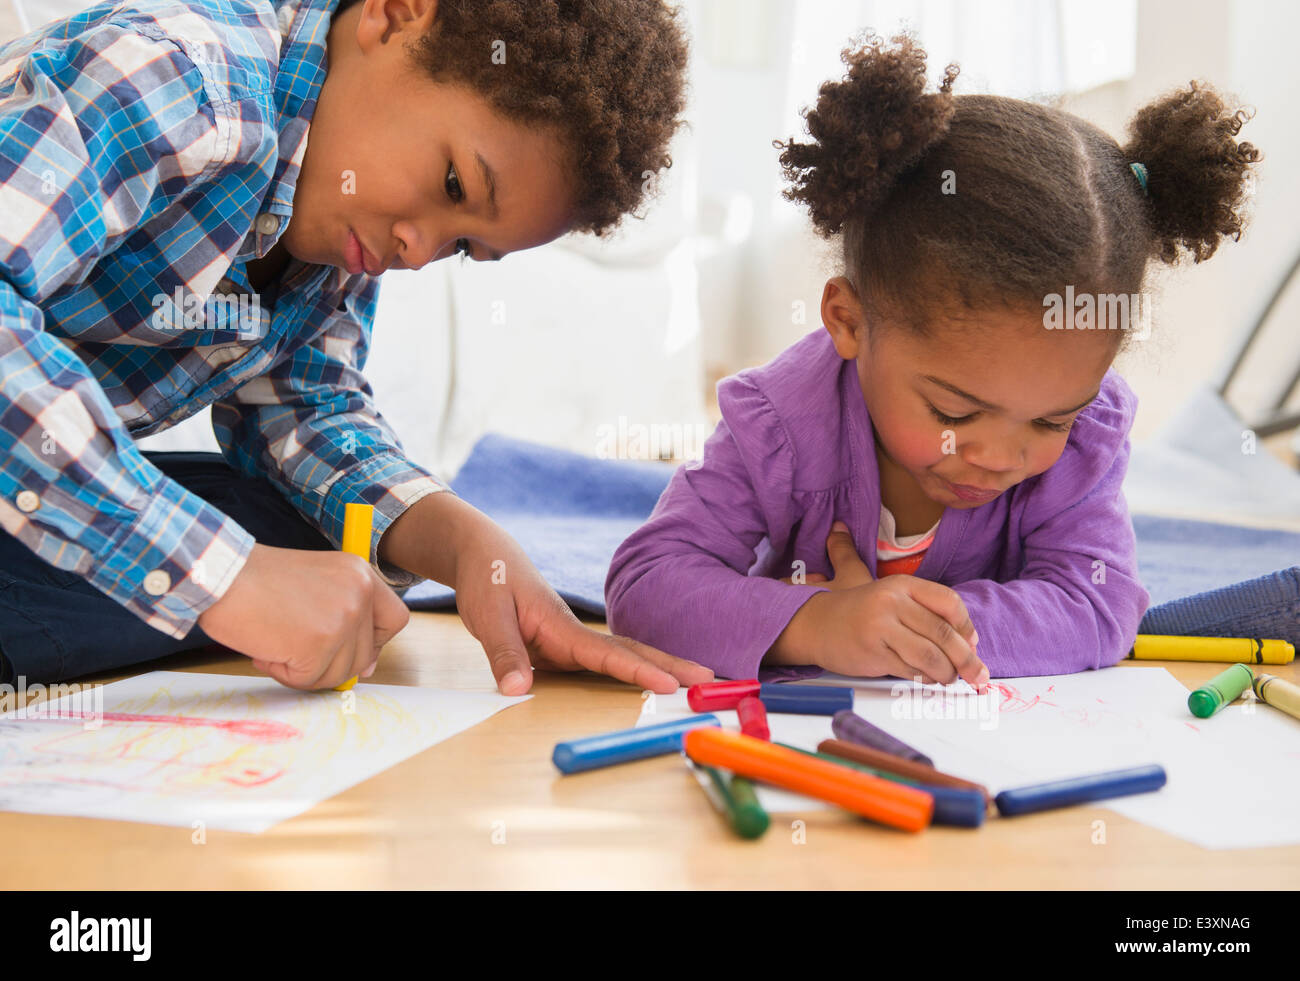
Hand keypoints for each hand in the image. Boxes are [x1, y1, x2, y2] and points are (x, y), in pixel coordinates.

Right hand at [198, 543, 409, 689]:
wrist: (221, 573)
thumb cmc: (258, 580)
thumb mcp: (316, 583)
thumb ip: (344, 615)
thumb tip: (367, 668)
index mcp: (361, 575)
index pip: (395, 619)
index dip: (376, 643)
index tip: (354, 653)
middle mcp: (359, 594)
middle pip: (364, 656)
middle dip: (329, 662)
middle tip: (293, 646)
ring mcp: (343, 620)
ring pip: (337, 674)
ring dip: (303, 669)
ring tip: (274, 643)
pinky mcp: (319, 644)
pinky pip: (308, 681)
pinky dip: (283, 673)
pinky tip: (266, 649)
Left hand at [380, 493, 714, 695]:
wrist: (484, 553)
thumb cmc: (487, 579)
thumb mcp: (488, 616)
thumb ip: (504, 654)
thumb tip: (517, 691)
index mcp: (561, 626)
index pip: (608, 653)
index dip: (639, 672)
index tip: (671, 686)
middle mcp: (575, 634)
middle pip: (630, 652)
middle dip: (670, 666)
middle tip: (710, 680)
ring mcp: (571, 640)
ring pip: (621, 656)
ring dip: (657, 668)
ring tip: (692, 682)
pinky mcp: (562, 647)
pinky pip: (602, 663)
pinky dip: (629, 672)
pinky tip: (649, 681)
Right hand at [771, 521, 987, 687]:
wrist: (814, 624)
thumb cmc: (858, 612)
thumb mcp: (891, 594)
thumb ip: (929, 607)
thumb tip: (971, 637)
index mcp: (901, 584)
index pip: (948, 602)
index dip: (967, 626)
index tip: (973, 643)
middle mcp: (892, 602)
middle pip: (943, 633)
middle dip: (967, 659)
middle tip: (978, 675)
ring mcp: (881, 628)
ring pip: (930, 656)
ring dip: (946, 673)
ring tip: (948, 678)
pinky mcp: (872, 652)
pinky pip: (910, 670)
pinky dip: (925, 679)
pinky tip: (928, 679)